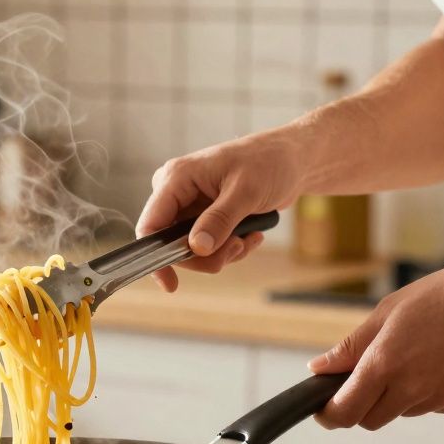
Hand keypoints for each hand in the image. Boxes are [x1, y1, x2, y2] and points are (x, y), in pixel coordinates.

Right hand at [137, 129, 308, 290]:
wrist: (293, 160)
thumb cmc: (269, 162)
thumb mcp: (246, 192)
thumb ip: (219, 220)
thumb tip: (196, 248)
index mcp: (176, 178)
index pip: (151, 224)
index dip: (156, 256)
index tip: (170, 283)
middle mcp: (177, 192)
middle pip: (172, 244)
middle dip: (206, 255)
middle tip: (237, 248)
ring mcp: (190, 206)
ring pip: (193, 250)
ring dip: (223, 252)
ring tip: (249, 238)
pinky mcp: (205, 217)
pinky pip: (208, 247)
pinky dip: (230, 248)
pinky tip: (251, 234)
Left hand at [309, 259, 443, 429]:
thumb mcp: (390, 310)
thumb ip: (352, 346)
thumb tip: (319, 368)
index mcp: (385, 365)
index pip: (344, 412)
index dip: (328, 413)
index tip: (322, 405)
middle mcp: (410, 390)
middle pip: (368, 420)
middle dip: (358, 406)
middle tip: (362, 377)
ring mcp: (437, 400)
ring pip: (399, 412)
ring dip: (392, 396)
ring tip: (410, 354)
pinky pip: (428, 405)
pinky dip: (422, 391)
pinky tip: (436, 360)